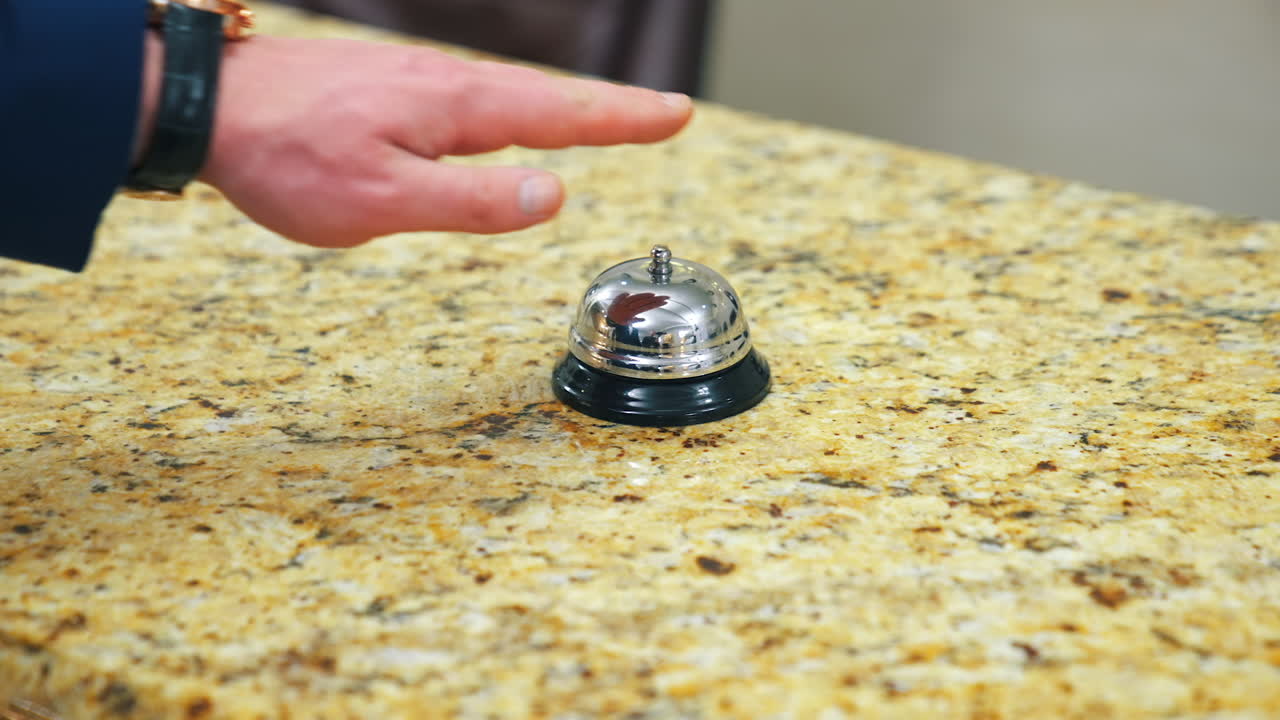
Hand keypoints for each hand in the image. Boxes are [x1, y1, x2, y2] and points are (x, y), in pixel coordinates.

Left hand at [193, 36, 692, 246]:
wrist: (206, 104)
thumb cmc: (286, 155)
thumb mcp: (385, 202)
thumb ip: (473, 203)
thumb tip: (555, 195)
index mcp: (455, 109)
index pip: (562, 115)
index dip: (624, 118)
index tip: (675, 114)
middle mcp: (444, 85)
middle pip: (547, 99)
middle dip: (611, 108)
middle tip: (664, 113)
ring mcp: (415, 83)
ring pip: (508, 98)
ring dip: (564, 107)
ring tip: (605, 119)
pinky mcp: (387, 90)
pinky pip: (471, 100)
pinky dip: (511, 110)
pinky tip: (504, 124)